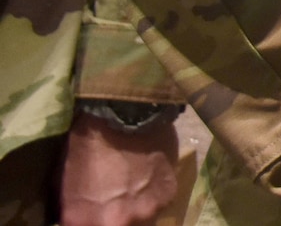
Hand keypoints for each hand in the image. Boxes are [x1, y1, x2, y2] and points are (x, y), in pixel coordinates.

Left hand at [60, 112, 180, 225]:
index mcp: (83, 221)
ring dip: (135, 210)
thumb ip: (75, 210)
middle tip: (113, 202)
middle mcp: (117, 223)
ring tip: (132, 189)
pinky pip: (158, 204)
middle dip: (113, 219)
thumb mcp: (64, 182)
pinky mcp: (168, 196)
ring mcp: (146, 211)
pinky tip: (147, 177)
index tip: (92, 213)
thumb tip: (82, 218)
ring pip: (141, 221)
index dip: (89, 220)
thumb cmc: (87, 144)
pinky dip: (152, 195)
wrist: (125, 113)